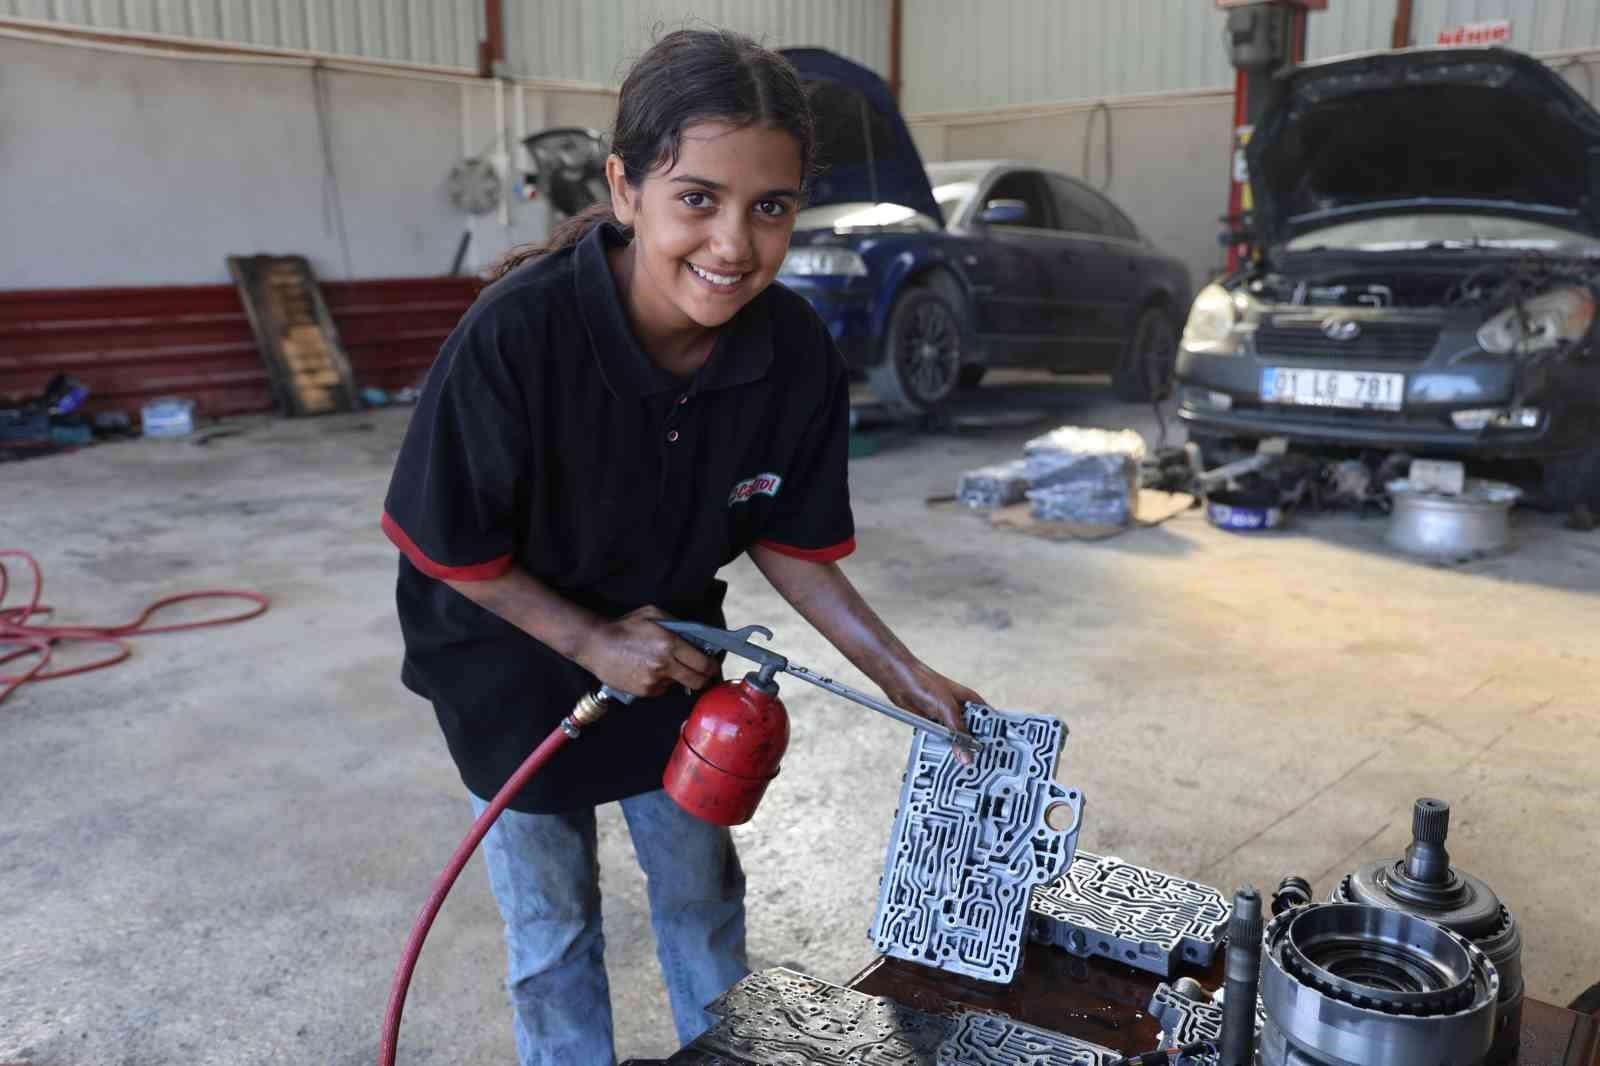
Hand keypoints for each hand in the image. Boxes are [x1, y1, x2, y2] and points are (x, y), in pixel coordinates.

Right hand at [572, 606, 716, 697]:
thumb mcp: (653, 614)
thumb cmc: (625, 627)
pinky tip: (648, 670)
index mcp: (670, 644)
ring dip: (677, 677)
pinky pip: (662, 689)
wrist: (596, 644)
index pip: (704, 663)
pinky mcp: (644, 691)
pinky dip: (661, 682)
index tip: (713, 666)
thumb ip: (677, 624)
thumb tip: (696, 636)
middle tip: (701, 672)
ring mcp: (654, 681)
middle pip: (698, 681)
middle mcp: (665, 665)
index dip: (712, 667)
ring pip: (678, 684)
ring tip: (662, 664)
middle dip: (703, 678)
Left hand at [883, 661, 986, 764]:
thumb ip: (958, 731)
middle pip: (973, 733)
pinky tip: (945, 756)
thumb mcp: (947, 708)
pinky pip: (942, 740)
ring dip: (957, 748)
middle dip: (974, 747)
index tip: (995, 753)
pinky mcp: (934, 724)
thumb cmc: (926, 683)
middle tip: (978, 763)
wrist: (900, 681)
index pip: (988, 721)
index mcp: (971, 702)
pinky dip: (943, 747)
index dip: (993, 736)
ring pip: (957, 738)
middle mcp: (961, 711)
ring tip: (962, 763)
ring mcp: (948, 718)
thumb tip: (967, 752)